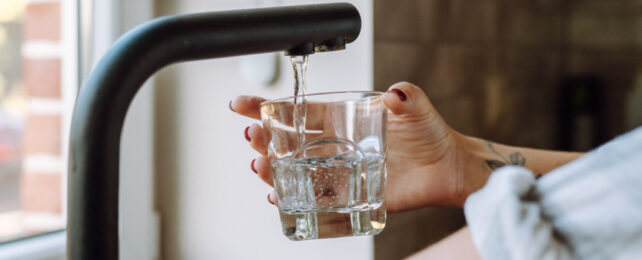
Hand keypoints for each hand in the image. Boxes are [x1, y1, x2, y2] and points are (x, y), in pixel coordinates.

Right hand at [231, 82, 487, 210]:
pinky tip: (279, 195)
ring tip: (259, 166)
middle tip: (250, 135)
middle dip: (264, 138)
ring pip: (296, 171)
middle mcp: (335, 146)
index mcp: (343, 120)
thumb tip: (395, 93)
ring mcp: (340, 171)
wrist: (446, 167)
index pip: (299, 112)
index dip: (268, 107)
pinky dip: (296, 198)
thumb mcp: (416, 107)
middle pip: (289, 142)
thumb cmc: (430, 133)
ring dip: (273, 169)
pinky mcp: (351, 194)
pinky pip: (317, 198)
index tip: (242, 105)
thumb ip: (406, 96)